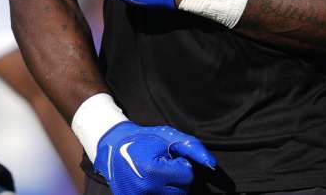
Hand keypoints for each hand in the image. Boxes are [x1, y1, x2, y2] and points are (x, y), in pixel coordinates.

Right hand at [95, 121, 215, 194]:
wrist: (113, 146)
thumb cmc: (144, 139)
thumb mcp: (169, 137)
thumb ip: (193, 149)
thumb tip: (212, 165)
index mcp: (154, 172)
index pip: (188, 176)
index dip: (182, 165)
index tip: (169, 158)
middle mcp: (145, 190)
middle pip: (182, 192)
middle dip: (178, 179)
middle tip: (164, 167)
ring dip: (170, 188)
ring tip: (158, 176)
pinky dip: (159, 192)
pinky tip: (151, 183)